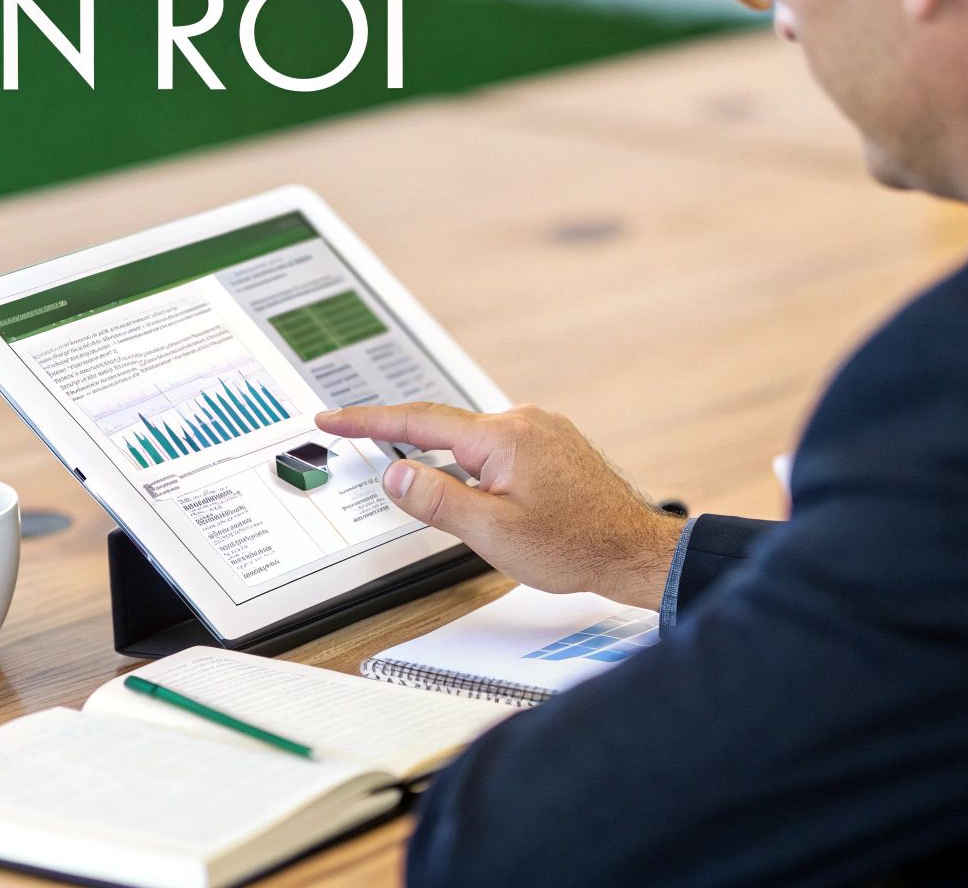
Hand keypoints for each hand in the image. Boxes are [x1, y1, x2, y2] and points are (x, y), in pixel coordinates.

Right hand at [315, 403, 684, 607]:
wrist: (634, 550)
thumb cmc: (576, 545)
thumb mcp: (493, 532)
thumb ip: (438, 500)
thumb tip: (395, 474)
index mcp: (503, 436)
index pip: (420, 420)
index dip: (368, 420)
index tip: (333, 417)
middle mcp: (524, 421)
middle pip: (444, 426)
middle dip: (402, 436)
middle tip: (358, 441)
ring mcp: (542, 429)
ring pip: (473, 439)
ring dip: (445, 458)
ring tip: (429, 487)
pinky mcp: (553, 444)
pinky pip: (497, 445)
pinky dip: (473, 462)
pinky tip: (476, 490)